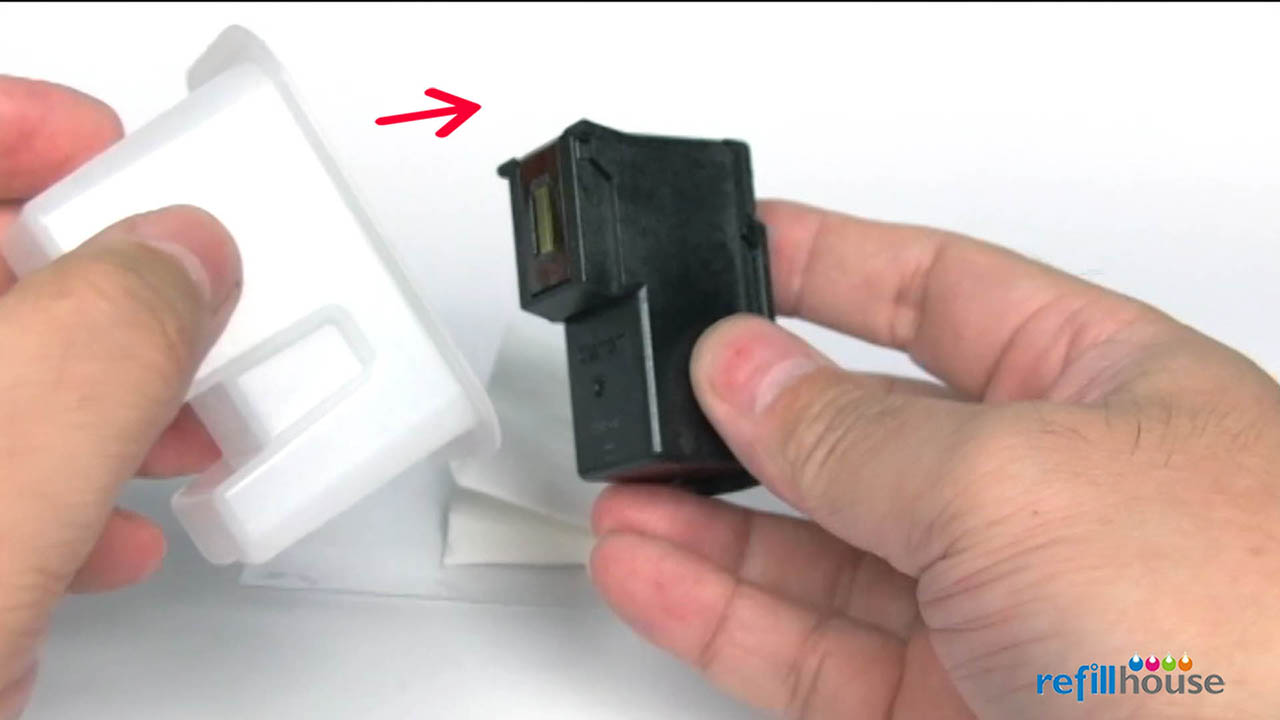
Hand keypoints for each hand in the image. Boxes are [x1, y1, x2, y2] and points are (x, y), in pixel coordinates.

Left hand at [0, 76, 239, 716]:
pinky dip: (58, 482)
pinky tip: (104, 533)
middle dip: (104, 293)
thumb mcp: (8, 478)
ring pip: (0, 373)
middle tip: (184, 321)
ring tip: (175, 436)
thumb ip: (112, 339)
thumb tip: (183, 258)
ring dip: (101, 398)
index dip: (45, 137)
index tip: (141, 177)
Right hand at [590, 200, 1279, 717]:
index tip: (737, 244)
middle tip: (656, 387)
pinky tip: (656, 570)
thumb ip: (860, 429)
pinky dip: (719, 610)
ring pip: (819, 548)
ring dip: (710, 519)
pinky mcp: (948, 708)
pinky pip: (808, 647)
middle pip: (864, 426)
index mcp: (1103, 387)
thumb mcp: (1018, 484)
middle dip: (750, 407)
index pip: (940, 290)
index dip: (834, 260)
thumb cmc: (1252, 644)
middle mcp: (1047, 494)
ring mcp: (996, 607)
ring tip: (625, 487)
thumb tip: (745, 367)